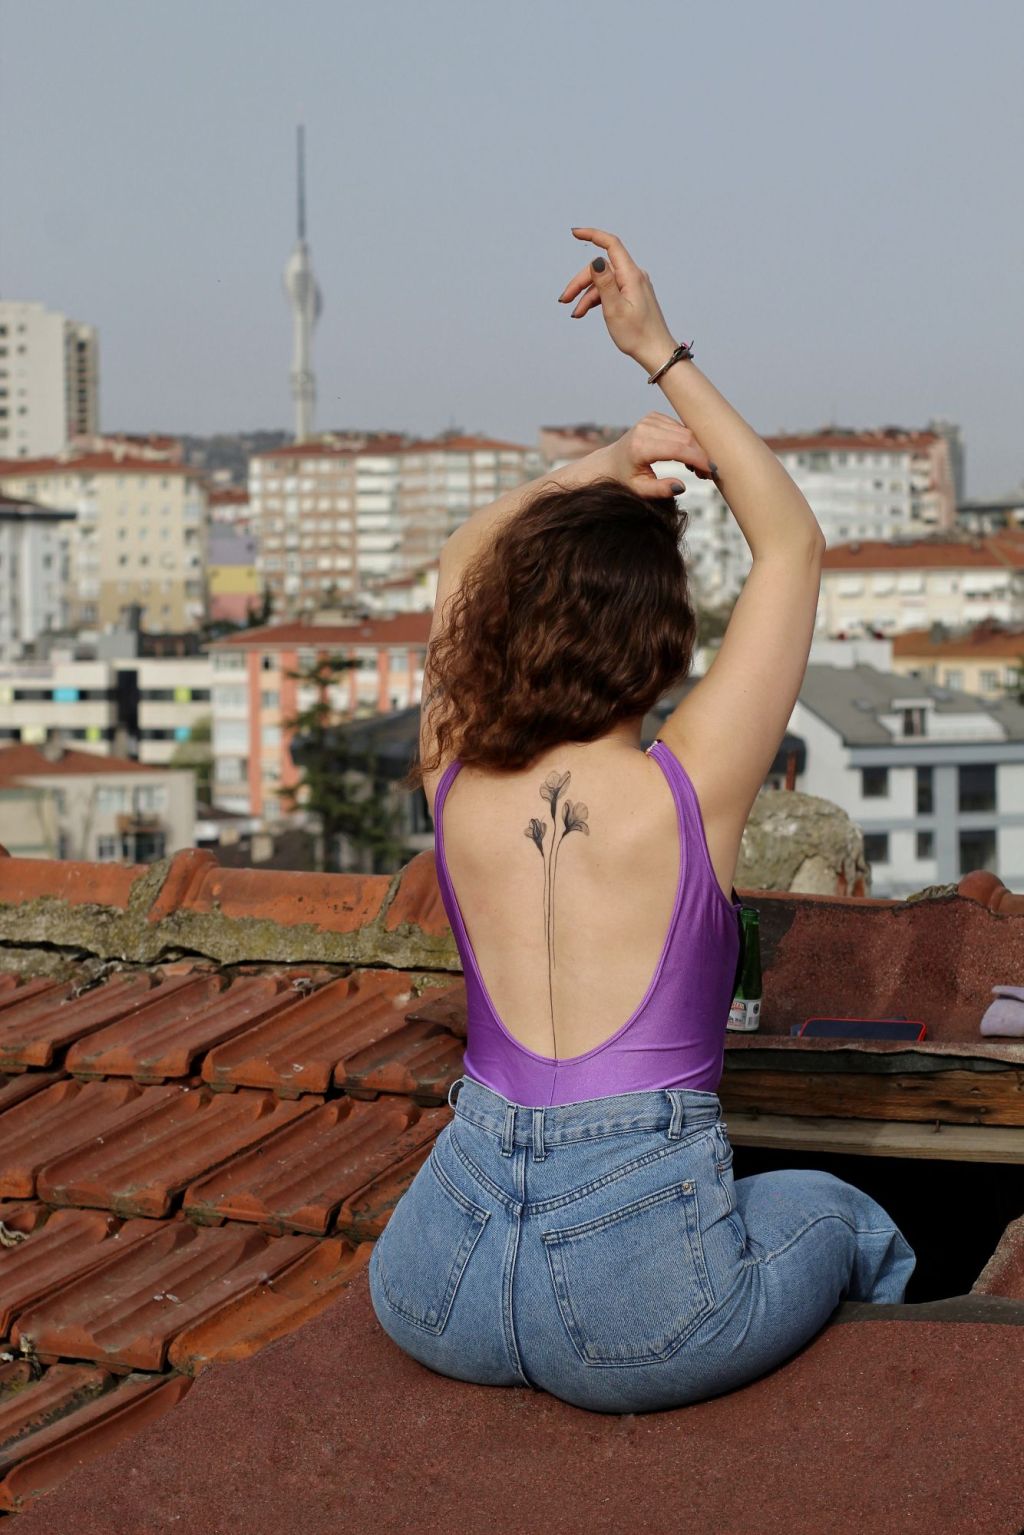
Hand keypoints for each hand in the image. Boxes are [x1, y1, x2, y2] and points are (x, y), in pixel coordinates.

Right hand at [559, 228, 676, 371]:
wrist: (656, 353)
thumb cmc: (637, 334)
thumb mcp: (614, 309)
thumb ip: (604, 282)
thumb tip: (595, 260)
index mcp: (631, 275)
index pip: (611, 245)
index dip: (592, 235)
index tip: (575, 233)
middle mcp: (634, 276)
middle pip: (601, 268)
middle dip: (580, 281)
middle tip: (564, 300)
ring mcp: (633, 286)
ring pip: (603, 282)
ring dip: (586, 295)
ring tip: (575, 313)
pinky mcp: (632, 296)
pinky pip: (610, 291)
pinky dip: (596, 299)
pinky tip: (584, 312)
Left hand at [598, 412, 716, 499]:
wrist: (609, 462)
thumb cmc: (624, 479)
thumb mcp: (640, 490)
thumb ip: (660, 490)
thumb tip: (682, 487)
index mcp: (640, 446)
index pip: (678, 449)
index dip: (698, 459)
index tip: (712, 472)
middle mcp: (645, 428)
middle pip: (685, 438)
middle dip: (701, 455)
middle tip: (707, 474)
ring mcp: (650, 420)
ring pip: (685, 432)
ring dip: (697, 449)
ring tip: (698, 469)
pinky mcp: (654, 417)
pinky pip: (680, 427)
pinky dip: (688, 442)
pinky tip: (688, 457)